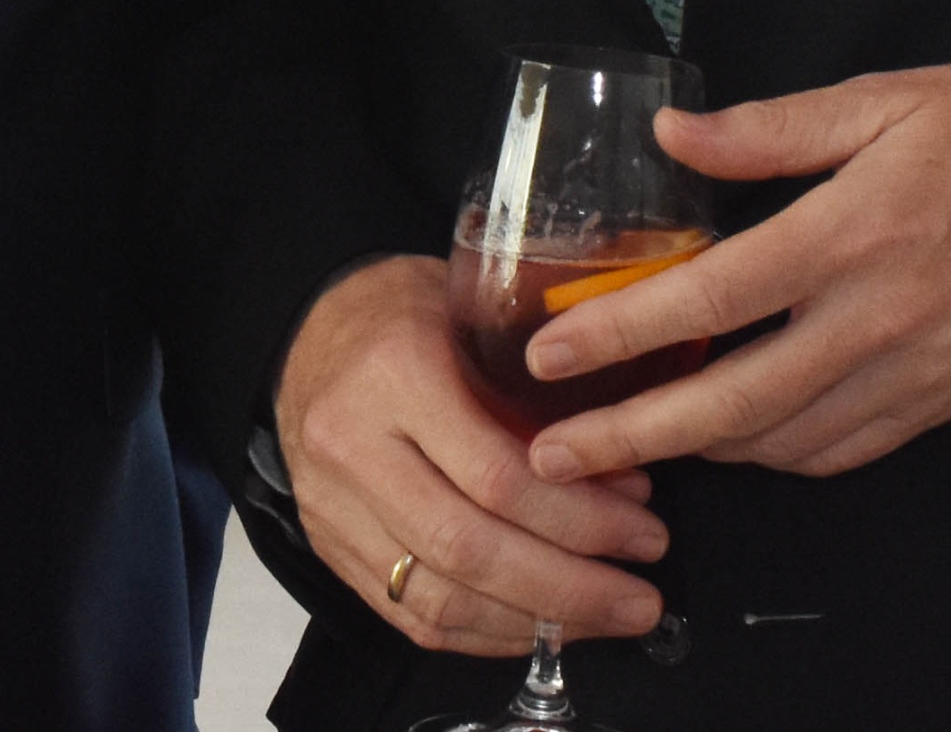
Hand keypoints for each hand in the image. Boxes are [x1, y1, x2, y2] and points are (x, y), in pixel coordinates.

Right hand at [272, 254, 663, 654]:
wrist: (306, 331)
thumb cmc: (405, 315)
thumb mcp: (475, 317)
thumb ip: (537, 391)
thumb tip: (626, 474)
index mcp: (395, 374)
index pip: (496, 474)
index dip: (581, 518)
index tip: (643, 528)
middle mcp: (353, 447)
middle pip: (470, 549)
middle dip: (569, 587)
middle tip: (638, 597)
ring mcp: (334, 507)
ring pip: (439, 598)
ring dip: (535, 623)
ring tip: (603, 617)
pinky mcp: (329, 547)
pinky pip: (411, 616)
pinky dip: (485, 636)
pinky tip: (541, 628)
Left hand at [520, 59, 950, 487]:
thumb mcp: (884, 98)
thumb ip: (772, 128)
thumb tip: (677, 136)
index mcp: (851, 233)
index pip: (710, 299)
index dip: (621, 332)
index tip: (554, 351)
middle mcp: (877, 317)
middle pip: (735, 402)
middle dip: (636, 434)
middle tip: (561, 453)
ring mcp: (914, 370)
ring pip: (787, 441)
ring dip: (702, 452)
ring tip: (632, 449)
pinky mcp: (944, 400)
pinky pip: (846, 449)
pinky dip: (780, 456)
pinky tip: (739, 442)